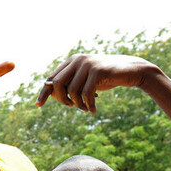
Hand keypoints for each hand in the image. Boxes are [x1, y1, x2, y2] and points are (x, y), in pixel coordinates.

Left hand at [36, 54, 158, 112]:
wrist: (131, 70)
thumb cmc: (106, 77)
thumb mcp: (86, 80)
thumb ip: (71, 84)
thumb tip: (52, 94)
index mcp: (72, 61)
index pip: (51, 78)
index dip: (44, 92)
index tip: (38, 105)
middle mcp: (78, 60)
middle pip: (57, 84)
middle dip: (61, 99)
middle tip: (71, 106)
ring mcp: (88, 64)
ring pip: (71, 90)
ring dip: (78, 104)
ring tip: (85, 108)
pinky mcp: (98, 70)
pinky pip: (86, 93)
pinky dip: (88, 105)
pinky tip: (93, 110)